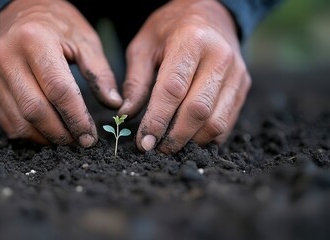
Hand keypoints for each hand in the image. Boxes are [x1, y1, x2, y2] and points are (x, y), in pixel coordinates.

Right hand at [0, 0, 122, 146]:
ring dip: (46, 138)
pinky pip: (7, 122)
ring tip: (67, 139)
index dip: (76, 118)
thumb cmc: (56, 25)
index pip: (58, 90)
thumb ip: (99, 72)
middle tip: (80, 142)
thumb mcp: (84, 39)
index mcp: (34, 40)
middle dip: (61, 133)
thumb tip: (114, 103)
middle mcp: (6, 58)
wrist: (16, 11)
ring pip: (20, 121)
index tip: (91, 138)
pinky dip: (29, 134)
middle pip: (35, 110)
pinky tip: (47, 133)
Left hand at [118, 0, 250, 153]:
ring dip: (192, 140)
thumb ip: (135, 82)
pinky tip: (189, 136)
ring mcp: (237, 72)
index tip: (144, 142)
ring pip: (217, 122)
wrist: (209, 13)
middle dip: (175, 137)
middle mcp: (219, 56)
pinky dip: (208, 137)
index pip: (172, 90)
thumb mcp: (143, 47)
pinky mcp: (244, 86)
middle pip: (198, 110)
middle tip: (156, 149)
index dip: (157, 120)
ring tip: (171, 144)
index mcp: (190, 41)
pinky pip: (228, 122)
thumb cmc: (169, 30)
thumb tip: (125, 114)